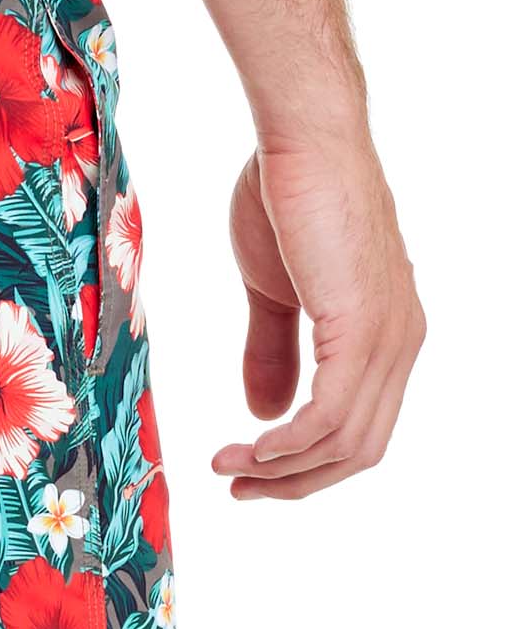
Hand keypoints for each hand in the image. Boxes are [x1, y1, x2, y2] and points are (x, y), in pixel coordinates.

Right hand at [211, 136, 423, 498]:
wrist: (300, 142)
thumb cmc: (288, 198)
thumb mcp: (275, 292)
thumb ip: (273, 351)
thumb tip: (263, 414)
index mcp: (387, 336)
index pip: (359, 428)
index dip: (305, 464)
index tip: (247, 472)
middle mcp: (401, 343)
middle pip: (358, 449)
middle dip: (293, 481)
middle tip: (235, 486)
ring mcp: (387, 338)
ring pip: (344, 440)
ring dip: (281, 468)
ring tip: (227, 466)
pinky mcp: (362, 328)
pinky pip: (331, 414)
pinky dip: (291, 444)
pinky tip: (254, 449)